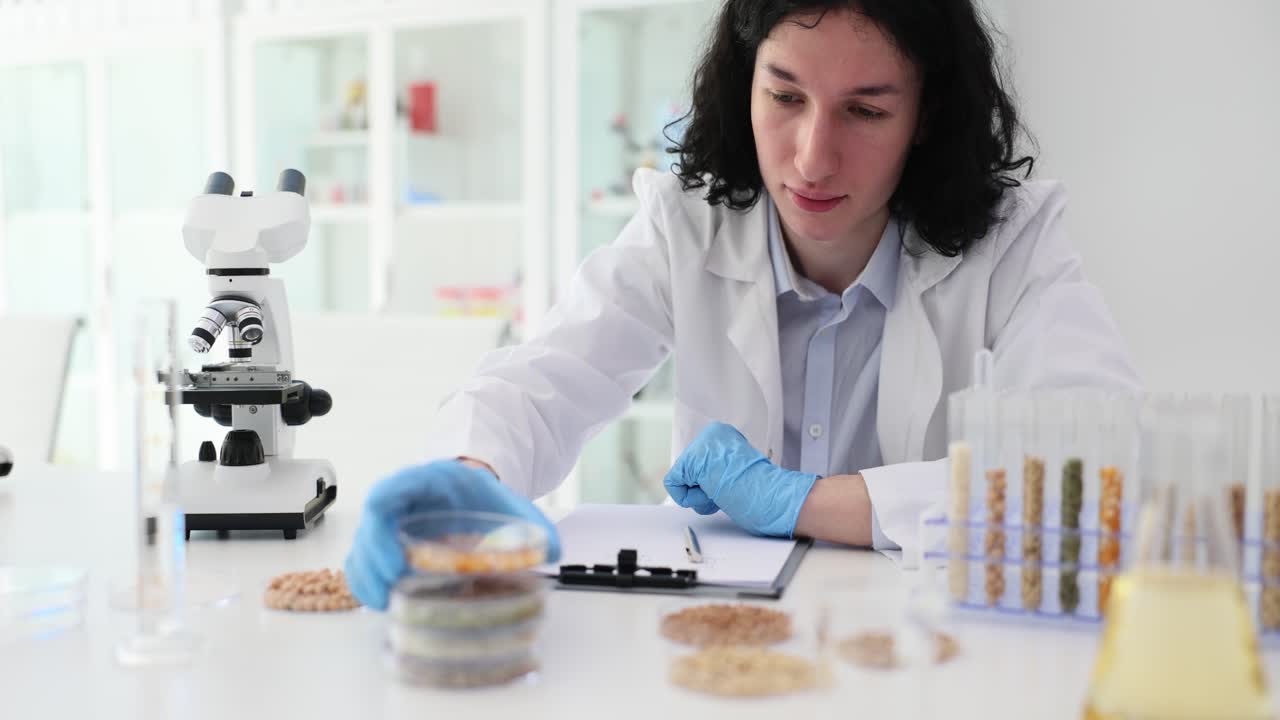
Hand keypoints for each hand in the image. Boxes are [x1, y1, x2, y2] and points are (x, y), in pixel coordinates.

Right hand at [344, 459, 560, 609]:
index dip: (382, 525)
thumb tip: (554, 551)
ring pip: (360, 548)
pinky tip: (388, 602)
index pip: (388, 492)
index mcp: (426, 480)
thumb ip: (534, 524)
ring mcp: (386, 522)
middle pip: (368, 525)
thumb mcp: (509, 503)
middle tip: (392, 590)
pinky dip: (369, 586)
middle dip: (374, 561)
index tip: (397, 559)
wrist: (470, 492)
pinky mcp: (383, 544)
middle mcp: (398, 499)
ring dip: (368, 579)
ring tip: (389, 603)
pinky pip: (362, 565)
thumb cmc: (482, 497)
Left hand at [663, 422, 818, 537]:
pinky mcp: (691, 459)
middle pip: (690, 471)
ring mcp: (701, 445)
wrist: (769, 492)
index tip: (728, 485)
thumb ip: (718, 468)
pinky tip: (712, 492)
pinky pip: (674, 484)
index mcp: (723, 434)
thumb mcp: (735, 470)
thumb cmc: (760, 488)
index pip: (701, 463)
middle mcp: (710, 433)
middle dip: (704, 488)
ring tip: (722, 490)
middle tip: (726, 490)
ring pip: (683, 478)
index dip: (711, 482)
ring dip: (701, 494)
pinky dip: (690, 497)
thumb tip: (704, 478)